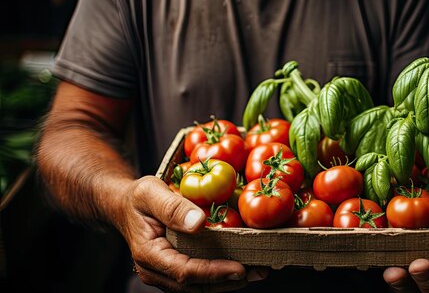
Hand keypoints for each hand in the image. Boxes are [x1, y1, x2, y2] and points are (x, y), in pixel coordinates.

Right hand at [117, 176, 266, 291]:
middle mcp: (155, 271)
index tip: (239, 268)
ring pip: (199, 288)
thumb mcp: (150, 192)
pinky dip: (220, 276)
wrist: (124, 207)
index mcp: (149, 254)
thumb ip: (172, 206)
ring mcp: (164, 275)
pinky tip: (241, 267)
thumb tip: (199, 222)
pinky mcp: (175, 271)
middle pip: (195, 286)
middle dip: (228, 282)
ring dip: (228, 283)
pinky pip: (198, 280)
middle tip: (259, 271)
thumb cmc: (137, 198)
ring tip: (257, 272)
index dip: (213, 272)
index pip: (184, 271)